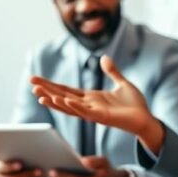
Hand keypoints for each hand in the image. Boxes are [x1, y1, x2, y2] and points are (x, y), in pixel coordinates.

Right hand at [30, 55, 166, 152]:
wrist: (147, 119)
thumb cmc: (135, 105)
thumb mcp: (122, 83)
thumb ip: (112, 71)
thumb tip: (104, 57)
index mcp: (91, 98)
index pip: (66, 90)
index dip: (51, 85)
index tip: (35, 80)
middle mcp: (88, 106)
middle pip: (62, 97)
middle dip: (46, 91)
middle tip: (30, 84)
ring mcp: (94, 113)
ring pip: (69, 107)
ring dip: (54, 101)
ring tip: (40, 95)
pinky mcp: (102, 118)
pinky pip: (84, 111)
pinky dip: (72, 106)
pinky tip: (61, 100)